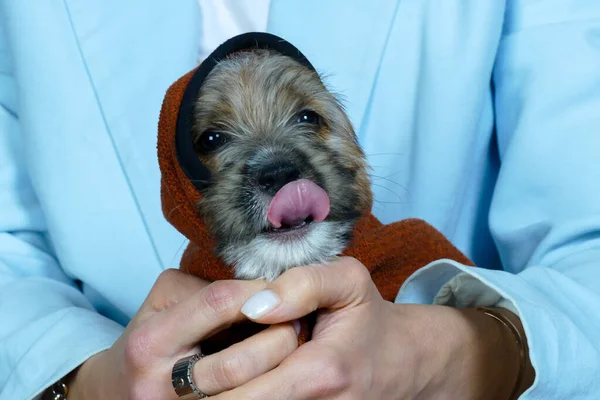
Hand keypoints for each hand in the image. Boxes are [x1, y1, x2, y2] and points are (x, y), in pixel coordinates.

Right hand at [67, 269, 298, 398]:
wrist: (113, 392)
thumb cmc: (147, 337)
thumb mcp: (164, 298)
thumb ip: (206, 288)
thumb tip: (260, 286)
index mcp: (151, 342)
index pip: (217, 304)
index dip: (257, 292)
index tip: (279, 287)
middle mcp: (160, 384)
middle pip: (238, 363)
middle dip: (279, 338)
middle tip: (301, 322)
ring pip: (247, 393)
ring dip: (281, 368)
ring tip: (297, 347)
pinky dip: (268, 387)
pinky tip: (281, 372)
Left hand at [213, 257, 533, 398]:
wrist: (403, 363)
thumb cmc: (368, 318)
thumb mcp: (348, 280)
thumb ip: (302, 284)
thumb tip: (254, 304)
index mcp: (320, 373)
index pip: (242, 391)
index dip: (207, 379)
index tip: (184, 365)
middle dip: (204, 397)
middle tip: (181, 378)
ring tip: (199, 382)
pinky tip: (229, 390)